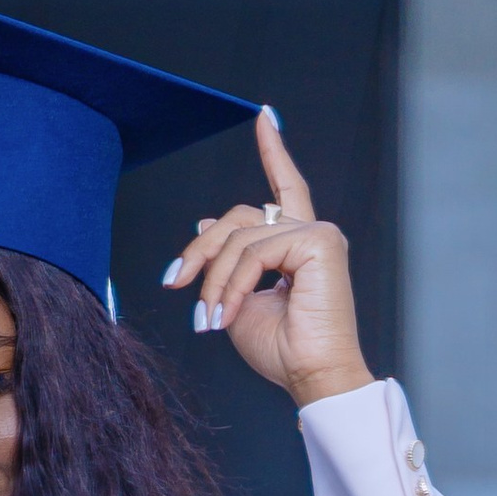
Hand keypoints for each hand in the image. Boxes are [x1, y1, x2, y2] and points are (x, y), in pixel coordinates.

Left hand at [161, 109, 370, 407]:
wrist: (311, 377)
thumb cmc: (282, 351)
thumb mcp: (236, 301)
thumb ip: (225, 263)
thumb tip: (206, 219)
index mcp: (295, 245)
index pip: (283, 186)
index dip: (274, 151)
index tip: (264, 118)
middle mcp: (308, 233)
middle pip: (240, 216)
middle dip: (202, 249)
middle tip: (177, 282)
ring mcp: (316, 234)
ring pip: (241, 237)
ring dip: (215, 279)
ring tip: (211, 317)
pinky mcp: (319, 242)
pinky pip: (255, 252)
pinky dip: (236, 283)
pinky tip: (230, 312)